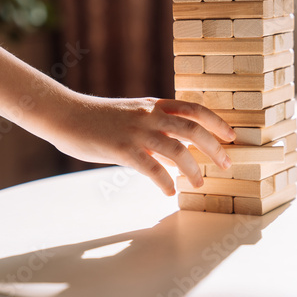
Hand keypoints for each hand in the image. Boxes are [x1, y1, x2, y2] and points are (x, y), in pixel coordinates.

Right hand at [49, 93, 235, 195]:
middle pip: (192, 129)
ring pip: (176, 149)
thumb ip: (155, 128)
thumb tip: (177, 149)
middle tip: (225, 165)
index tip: (231, 137)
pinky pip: (150, 168)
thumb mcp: (132, 115)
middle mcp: (149, 115)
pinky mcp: (121, 149)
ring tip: (198, 183)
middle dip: (214, 148)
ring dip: (192, 169)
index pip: (194, 109)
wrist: (65, 115)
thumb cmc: (98, 118)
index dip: (216, 122)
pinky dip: (164, 181)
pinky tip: (169, 191)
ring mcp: (136, 131)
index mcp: (153, 105)